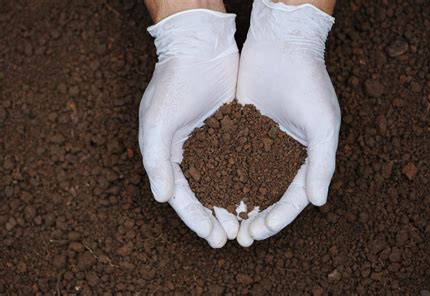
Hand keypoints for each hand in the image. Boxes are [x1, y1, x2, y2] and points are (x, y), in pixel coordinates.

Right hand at [139, 10, 238, 247]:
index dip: (195, 219)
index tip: (212, 238)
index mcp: (166, 154)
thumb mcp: (157, 122)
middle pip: (202, 194)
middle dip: (215, 217)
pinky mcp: (230, 130)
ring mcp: (210, 142)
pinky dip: (244, 179)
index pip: (181, 196)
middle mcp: (187, 151)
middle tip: (232, 237)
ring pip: (222, 181)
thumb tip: (161, 199)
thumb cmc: (174, 82)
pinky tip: (257, 193)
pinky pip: (237, 161)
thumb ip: (157, 161)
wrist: (201, 47)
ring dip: (231, 203)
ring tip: (245, 223)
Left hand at [235, 0, 340, 245]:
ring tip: (224, 223)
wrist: (281, 46)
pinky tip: (211, 194)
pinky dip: (224, 178)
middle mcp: (285, 156)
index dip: (279, 218)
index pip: (294, 198)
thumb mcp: (322, 123)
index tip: (261, 231)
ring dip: (238, 205)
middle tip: (240, 238)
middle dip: (256, 219)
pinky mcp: (242, 131)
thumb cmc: (308, 82)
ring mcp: (262, 145)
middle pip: (270, 197)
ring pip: (248, 183)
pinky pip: (232, 160)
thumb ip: (322, 163)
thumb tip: (318, 202)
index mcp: (308, 158)